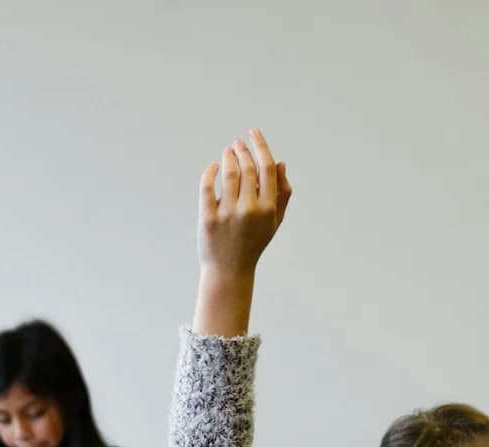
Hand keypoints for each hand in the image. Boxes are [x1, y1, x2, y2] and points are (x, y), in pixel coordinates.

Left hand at [193, 129, 291, 336]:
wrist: (229, 271)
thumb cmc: (254, 243)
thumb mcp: (273, 222)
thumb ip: (282, 193)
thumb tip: (280, 163)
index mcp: (267, 209)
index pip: (266, 168)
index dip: (260, 146)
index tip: (253, 133)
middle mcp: (249, 210)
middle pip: (247, 168)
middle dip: (242, 150)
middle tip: (237, 144)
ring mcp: (227, 214)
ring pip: (227, 173)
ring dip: (227, 157)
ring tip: (227, 152)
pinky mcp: (208, 218)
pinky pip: (207, 186)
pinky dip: (210, 172)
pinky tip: (213, 167)